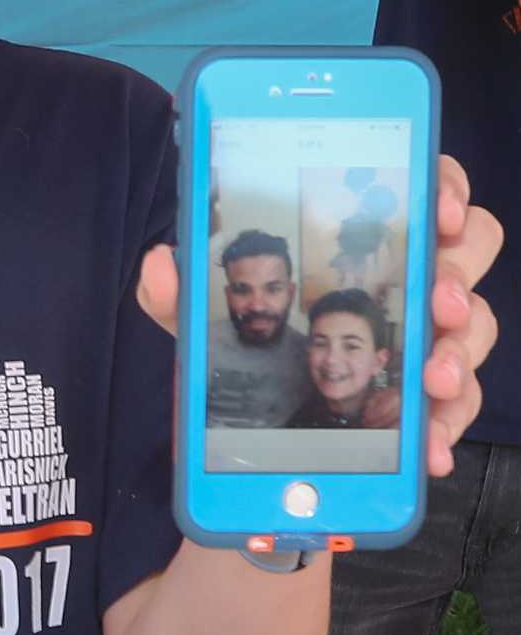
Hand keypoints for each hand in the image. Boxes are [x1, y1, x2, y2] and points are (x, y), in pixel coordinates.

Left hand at [137, 152, 500, 477]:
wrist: (249, 440)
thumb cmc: (241, 354)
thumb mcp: (202, 323)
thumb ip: (179, 292)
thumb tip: (162, 263)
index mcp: (364, 240)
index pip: (424, 186)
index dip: (443, 188)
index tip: (436, 212)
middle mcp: (408, 278)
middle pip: (469, 249)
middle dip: (458, 274)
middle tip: (436, 304)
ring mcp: (427, 336)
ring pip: (473, 326)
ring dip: (459, 352)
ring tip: (431, 380)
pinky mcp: (426, 397)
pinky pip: (456, 404)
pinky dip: (446, 425)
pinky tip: (430, 449)